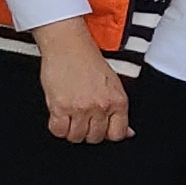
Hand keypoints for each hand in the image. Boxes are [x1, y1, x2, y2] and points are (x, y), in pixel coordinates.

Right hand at [32, 17, 130, 142]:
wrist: (68, 46)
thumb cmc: (89, 62)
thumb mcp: (114, 85)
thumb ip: (119, 111)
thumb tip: (127, 132)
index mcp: (118, 101)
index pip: (117, 134)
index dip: (107, 134)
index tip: (100, 128)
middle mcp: (101, 106)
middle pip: (95, 138)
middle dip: (88, 132)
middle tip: (82, 119)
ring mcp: (80, 108)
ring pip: (76, 137)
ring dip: (72, 131)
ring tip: (71, 116)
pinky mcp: (60, 106)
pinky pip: (58, 131)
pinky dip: (58, 128)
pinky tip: (60, 116)